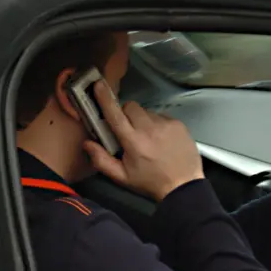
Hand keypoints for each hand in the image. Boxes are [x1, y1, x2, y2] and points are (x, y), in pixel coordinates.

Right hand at [83, 81, 204, 201]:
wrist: (183, 185)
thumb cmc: (150, 182)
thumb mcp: (123, 177)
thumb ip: (102, 160)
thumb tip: (87, 144)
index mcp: (133, 141)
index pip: (115, 114)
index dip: (105, 98)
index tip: (99, 85)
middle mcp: (149, 128)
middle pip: (130, 107)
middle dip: (125, 114)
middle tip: (128, 130)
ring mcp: (166, 124)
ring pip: (146, 111)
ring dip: (142, 120)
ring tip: (147, 138)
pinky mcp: (178, 124)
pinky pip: (161, 116)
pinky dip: (157, 124)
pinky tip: (160, 139)